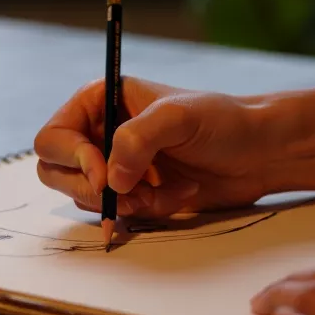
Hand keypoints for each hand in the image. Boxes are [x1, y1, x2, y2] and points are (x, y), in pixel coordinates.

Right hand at [33, 77, 273, 217]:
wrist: (261, 154)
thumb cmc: (223, 122)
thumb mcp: (178, 118)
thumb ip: (136, 139)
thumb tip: (109, 179)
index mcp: (99, 100)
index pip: (53, 136)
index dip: (71, 158)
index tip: (102, 175)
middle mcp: (99, 132)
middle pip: (56, 171)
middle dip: (90, 189)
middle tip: (128, 195)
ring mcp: (114, 165)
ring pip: (85, 197)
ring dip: (122, 203)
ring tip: (161, 192)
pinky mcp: (133, 193)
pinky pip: (117, 214)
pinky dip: (145, 212)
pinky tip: (178, 195)